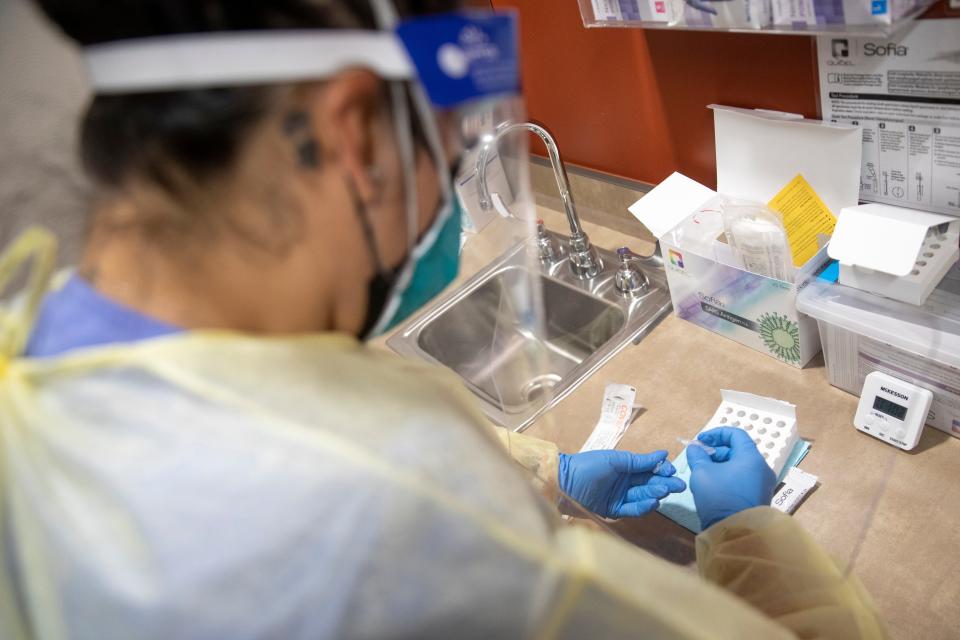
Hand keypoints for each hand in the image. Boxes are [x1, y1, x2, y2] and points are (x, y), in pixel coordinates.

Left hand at [557, 450, 685, 518]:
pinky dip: (642, 506)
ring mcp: (619, 497)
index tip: (672, 470)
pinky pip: (632, 510)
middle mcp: (624, 482)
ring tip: (663, 491)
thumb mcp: (615, 460)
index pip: (648, 469)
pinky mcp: (613, 511)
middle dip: (664, 483)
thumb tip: (664, 454)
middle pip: (648, 483)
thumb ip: (639, 461)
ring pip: (642, 496)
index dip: (661, 470)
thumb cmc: (588, 466)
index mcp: (624, 467)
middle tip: (679, 485)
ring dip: (654, 493)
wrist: (563, 484)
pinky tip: (652, 501)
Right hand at [686, 427, 776, 529]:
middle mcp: (762, 468)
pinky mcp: (760, 497)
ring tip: (704, 473)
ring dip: (721, 464)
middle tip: (699, 458)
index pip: (736, 434)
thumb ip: (697, 456)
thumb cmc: (719, 496)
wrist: (736, 532)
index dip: (716, 433)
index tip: (700, 441)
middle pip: (738, 450)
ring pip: (741, 465)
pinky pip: (744, 478)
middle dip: (717, 451)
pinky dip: (729, 476)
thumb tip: (695, 447)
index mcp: (751, 457)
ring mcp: (763, 484)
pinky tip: (714, 485)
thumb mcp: (701, 473)